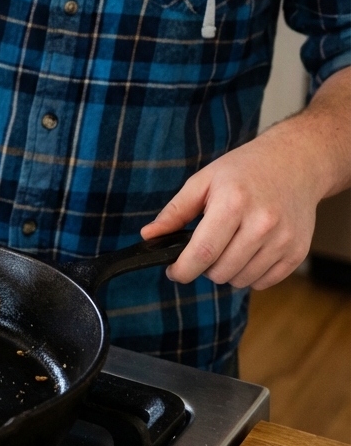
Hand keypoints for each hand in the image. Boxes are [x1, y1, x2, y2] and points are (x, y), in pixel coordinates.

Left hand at [141, 68, 350, 289]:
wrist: (295, 162)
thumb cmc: (244, 170)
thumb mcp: (204, 180)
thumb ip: (175, 211)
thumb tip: (148, 236)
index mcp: (233, 202)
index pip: (202, 252)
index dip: (182, 269)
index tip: (173, 272)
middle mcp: (262, 223)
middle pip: (220, 272)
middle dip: (205, 267)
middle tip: (206, 247)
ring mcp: (283, 240)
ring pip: (241, 281)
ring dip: (228, 271)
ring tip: (229, 245)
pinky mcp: (297, 252)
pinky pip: (263, 282)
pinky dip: (251, 274)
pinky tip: (249, 250)